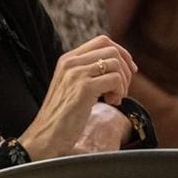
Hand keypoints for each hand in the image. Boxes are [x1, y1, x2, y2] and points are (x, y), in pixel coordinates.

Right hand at [20, 35, 136, 161]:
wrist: (46, 136)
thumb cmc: (64, 115)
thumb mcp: (74, 86)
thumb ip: (90, 72)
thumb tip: (122, 64)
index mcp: (67, 59)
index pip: (103, 41)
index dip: (122, 53)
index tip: (130, 70)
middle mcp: (70, 62)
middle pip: (112, 50)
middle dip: (125, 70)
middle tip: (122, 90)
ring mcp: (76, 74)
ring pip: (116, 64)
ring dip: (123, 83)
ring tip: (114, 99)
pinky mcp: (84, 88)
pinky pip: (115, 79)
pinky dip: (119, 91)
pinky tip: (111, 103)